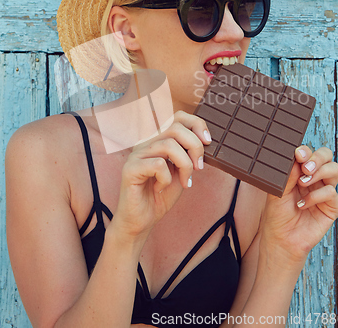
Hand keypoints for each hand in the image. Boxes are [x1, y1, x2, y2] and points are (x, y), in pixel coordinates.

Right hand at [111, 110, 209, 242]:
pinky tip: (161, 188)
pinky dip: (166, 179)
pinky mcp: (130, 168)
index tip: (208, 142)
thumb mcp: (181, 170)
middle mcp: (145, 142)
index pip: (178, 117)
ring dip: (184, 165)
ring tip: (184, 181)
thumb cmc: (161, 195)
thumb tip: (205, 140)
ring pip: (168, 145)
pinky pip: (157, 164)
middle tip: (199, 167)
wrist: (141, 221)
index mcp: (157, 139)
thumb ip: (189, 153)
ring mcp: (136, 154)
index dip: (196, 124)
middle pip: (175, 127)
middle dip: (195, 147)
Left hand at [260, 146, 337, 265]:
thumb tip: (297, 156)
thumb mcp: (278, 190)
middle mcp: (314, 178)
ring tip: (303, 182)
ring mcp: (323, 191)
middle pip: (326, 156)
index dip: (306, 151)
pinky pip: (331, 192)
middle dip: (318, 157)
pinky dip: (316, 196)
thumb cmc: (277, 213)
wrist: (280, 239)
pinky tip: (302, 204)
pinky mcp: (331, 206)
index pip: (308, 153)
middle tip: (305, 167)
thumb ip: (288, 173)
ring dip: (319, 172)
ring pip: (334, 169)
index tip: (298, 155)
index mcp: (300, 171)